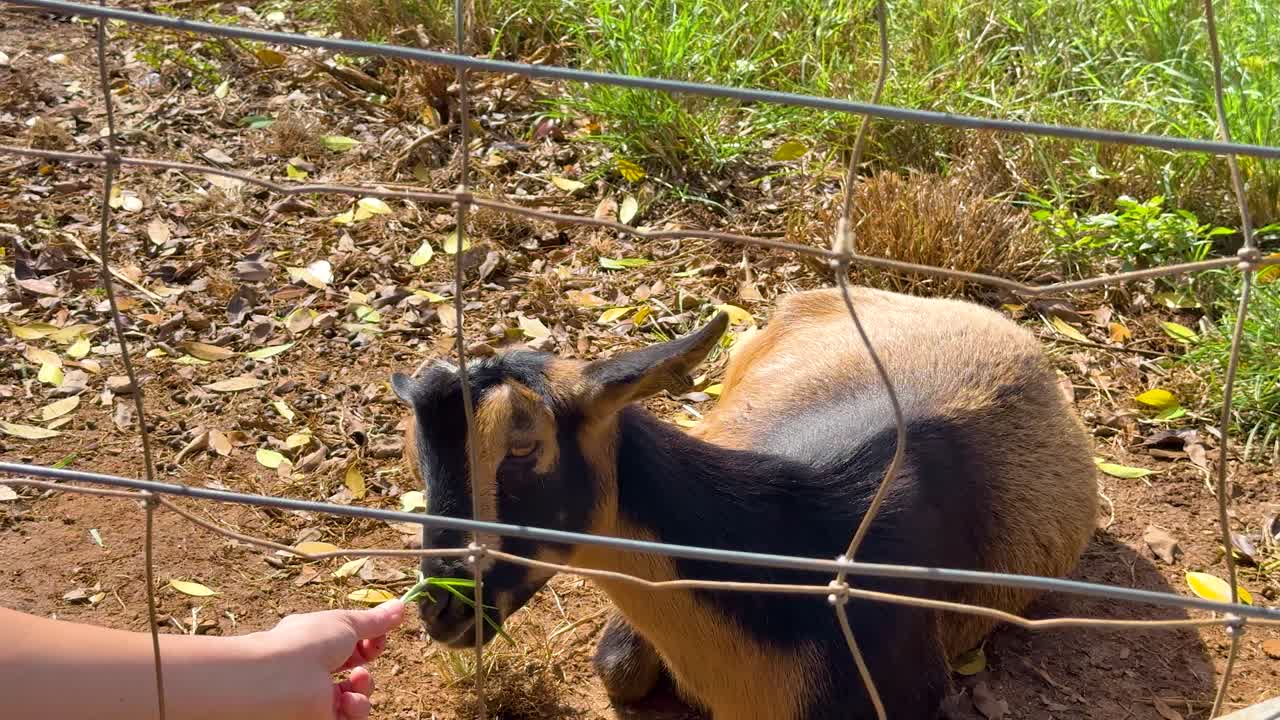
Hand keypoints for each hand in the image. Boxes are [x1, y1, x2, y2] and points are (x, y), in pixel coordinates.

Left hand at [252, 599, 404, 719]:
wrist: (281, 679)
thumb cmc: (309, 642)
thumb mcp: (347, 623)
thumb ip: (375, 620)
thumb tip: (401, 605)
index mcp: (317, 641)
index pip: (352, 644)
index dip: (370, 640)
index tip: (380, 634)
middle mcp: (316, 669)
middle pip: (357, 670)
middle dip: (368, 662)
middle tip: (368, 656)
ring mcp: (319, 696)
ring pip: (358, 696)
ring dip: (365, 687)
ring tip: (357, 681)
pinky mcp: (323, 718)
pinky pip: (352, 716)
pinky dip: (356, 709)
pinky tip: (348, 702)